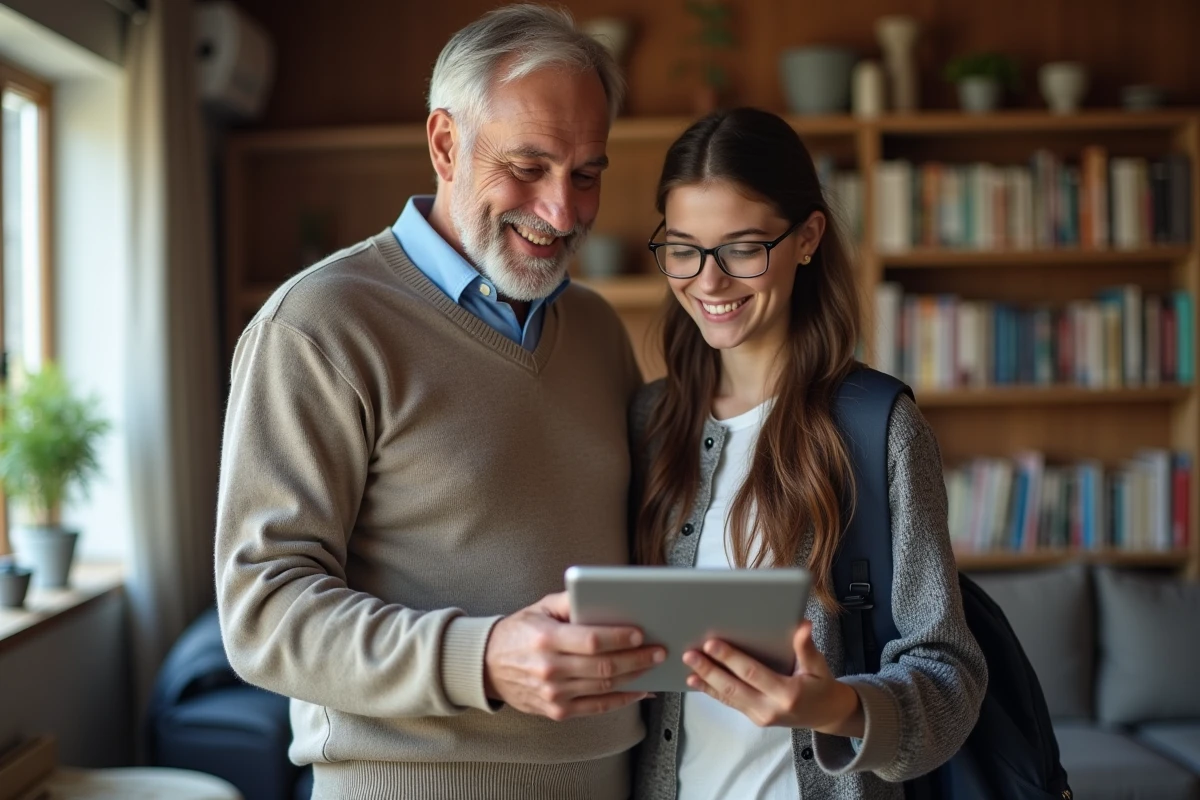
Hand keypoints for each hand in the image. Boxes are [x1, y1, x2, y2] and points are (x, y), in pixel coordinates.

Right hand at [484, 591, 665, 720]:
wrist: (487, 667)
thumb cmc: (518, 633)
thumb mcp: (540, 608)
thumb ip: (571, 601)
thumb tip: (604, 597)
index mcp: (546, 639)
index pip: (591, 641)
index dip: (619, 639)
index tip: (640, 634)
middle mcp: (549, 669)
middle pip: (603, 667)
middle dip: (637, 659)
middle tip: (658, 651)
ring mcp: (553, 694)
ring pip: (604, 688)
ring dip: (634, 677)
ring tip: (652, 666)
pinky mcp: (557, 711)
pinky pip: (597, 707)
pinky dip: (622, 699)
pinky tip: (638, 689)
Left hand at [683, 620, 864, 736]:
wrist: (825, 714)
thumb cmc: (821, 685)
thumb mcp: (818, 666)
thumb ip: (807, 647)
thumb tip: (802, 626)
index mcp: (787, 693)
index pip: (752, 673)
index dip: (730, 658)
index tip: (712, 643)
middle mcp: (770, 708)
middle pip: (733, 687)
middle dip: (709, 669)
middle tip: (690, 654)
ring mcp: (760, 716)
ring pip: (727, 696)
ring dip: (705, 680)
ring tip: (688, 666)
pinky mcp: (754, 718)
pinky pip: (729, 703)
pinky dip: (711, 692)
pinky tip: (695, 682)